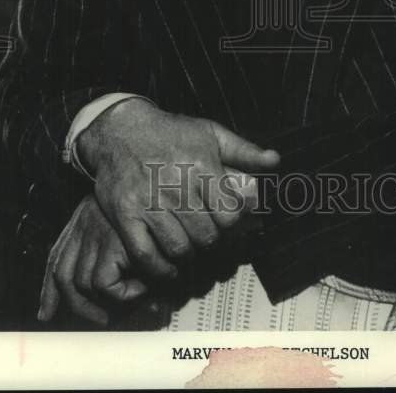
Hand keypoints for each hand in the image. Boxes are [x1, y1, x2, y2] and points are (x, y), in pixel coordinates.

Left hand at [38, 194, 146, 325]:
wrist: (174, 189)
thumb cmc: (156, 215)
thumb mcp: (128, 232)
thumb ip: (108, 258)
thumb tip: (102, 306)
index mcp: (85, 217)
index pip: (56, 258)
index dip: (50, 291)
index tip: (46, 313)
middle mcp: (86, 222)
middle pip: (63, 276)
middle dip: (76, 306)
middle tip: (102, 319)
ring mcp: (98, 233)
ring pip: (84, 284)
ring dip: (108, 300)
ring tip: (134, 294)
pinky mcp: (114, 243)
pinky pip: (105, 284)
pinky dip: (124, 294)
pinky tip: (142, 287)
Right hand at [77, 99, 279, 280]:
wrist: (121, 129)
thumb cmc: (171, 132)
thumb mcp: (210, 132)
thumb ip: (244, 150)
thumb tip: (274, 160)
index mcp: (201, 166)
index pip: (229, 216)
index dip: (233, 225)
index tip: (228, 224)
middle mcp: (176, 185)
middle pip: (206, 236)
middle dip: (212, 241)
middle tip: (208, 236)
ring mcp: (148, 202)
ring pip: (179, 248)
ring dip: (189, 254)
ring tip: (189, 246)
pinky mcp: (126, 215)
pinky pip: (146, 254)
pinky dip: (160, 268)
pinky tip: (168, 265)